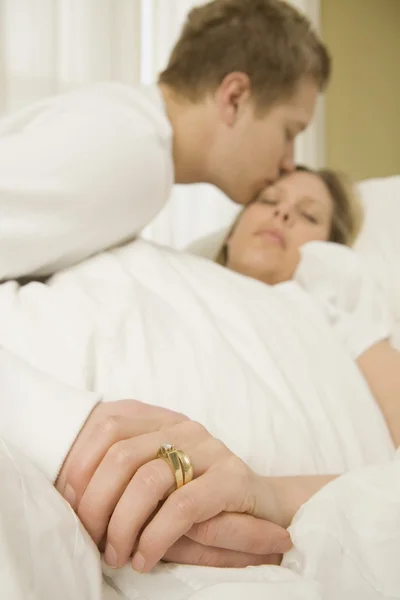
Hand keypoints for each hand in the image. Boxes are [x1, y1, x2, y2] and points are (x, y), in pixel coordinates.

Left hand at [59, 412, 290, 571]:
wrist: (262, 509)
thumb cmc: (196, 501)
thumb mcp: (155, 484)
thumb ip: (122, 479)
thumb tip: (71, 498)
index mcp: (162, 422)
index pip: (109, 428)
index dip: (81, 466)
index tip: (70, 504)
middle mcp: (184, 429)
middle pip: (121, 455)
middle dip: (95, 503)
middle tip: (91, 539)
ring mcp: (210, 450)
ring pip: (148, 480)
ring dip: (122, 525)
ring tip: (116, 555)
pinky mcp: (233, 479)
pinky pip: (183, 507)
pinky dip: (155, 537)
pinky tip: (144, 558)